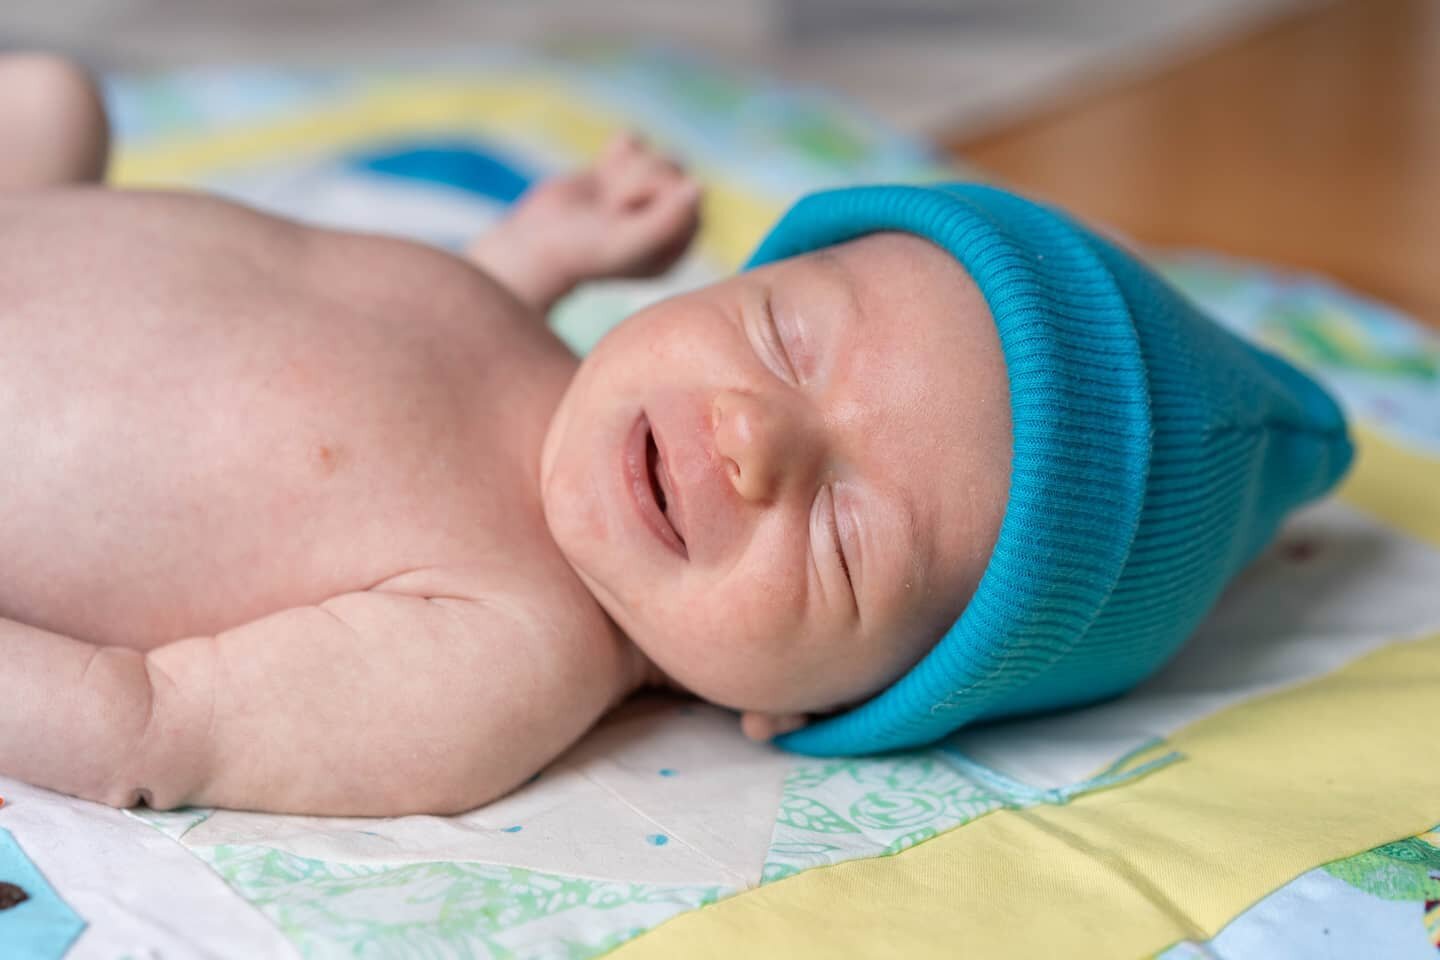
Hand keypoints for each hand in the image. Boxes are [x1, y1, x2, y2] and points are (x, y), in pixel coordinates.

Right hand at [469, 132, 701, 311]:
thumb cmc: (582, 252)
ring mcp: (645, 197)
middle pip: (674, 170)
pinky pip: (636, 142)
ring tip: (604, 200)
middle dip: (637, 181)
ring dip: (625, 171)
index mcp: (676, 245)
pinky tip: (603, 174)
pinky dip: (617, 152)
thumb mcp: (627, 242)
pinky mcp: (622, 175)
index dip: (656, 195)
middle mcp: (666, 221)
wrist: (535, 245)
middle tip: (611, 210)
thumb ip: (667, 220)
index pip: (689, 196)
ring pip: (655, 155)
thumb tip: (698, 186)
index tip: (625, 215)